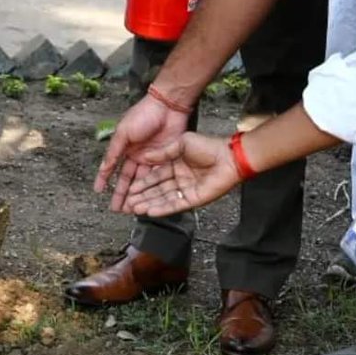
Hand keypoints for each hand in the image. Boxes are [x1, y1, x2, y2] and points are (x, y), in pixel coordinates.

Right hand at [94, 93, 189, 211]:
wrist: (168, 106)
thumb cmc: (143, 114)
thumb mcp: (123, 132)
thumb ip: (114, 151)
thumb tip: (104, 167)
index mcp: (125, 147)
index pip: (112, 167)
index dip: (105, 179)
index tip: (98, 191)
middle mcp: (137, 155)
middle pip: (128, 178)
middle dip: (122, 193)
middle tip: (116, 209)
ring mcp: (152, 158)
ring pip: (142, 181)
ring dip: (136, 194)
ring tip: (131, 209)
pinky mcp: (166, 160)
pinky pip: (157, 177)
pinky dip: (152, 188)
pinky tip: (149, 199)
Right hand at [121, 132, 241, 216]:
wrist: (228, 156)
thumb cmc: (208, 146)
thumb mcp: (181, 143)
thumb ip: (162, 153)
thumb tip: (144, 156)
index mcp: (175, 164)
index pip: (154, 176)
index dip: (142, 183)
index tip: (129, 188)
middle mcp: (179, 178)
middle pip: (156, 190)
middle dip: (142, 196)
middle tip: (127, 202)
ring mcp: (186, 189)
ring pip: (163, 199)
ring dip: (149, 204)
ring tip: (134, 208)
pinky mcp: (193, 199)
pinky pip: (175, 205)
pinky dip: (162, 209)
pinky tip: (150, 211)